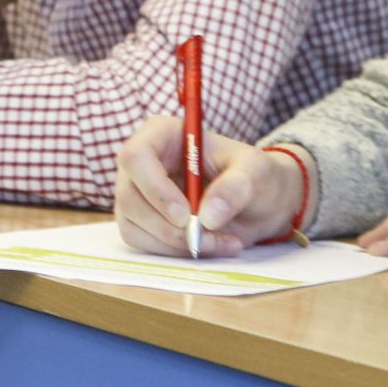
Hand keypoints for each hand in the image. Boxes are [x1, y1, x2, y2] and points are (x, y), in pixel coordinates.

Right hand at [114, 115, 306, 257]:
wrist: (259, 203)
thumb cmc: (254, 175)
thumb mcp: (256, 173)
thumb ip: (236, 187)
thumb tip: (208, 215)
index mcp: (163, 134)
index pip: (136, 156)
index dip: (155, 188)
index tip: (185, 215)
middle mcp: (142, 163)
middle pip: (129, 196)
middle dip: (167, 226)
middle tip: (206, 238)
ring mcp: (137, 193)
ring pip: (132, 225)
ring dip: (174, 243)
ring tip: (219, 242)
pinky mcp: (140, 222)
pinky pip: (142, 243)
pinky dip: (174, 252)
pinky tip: (208, 246)